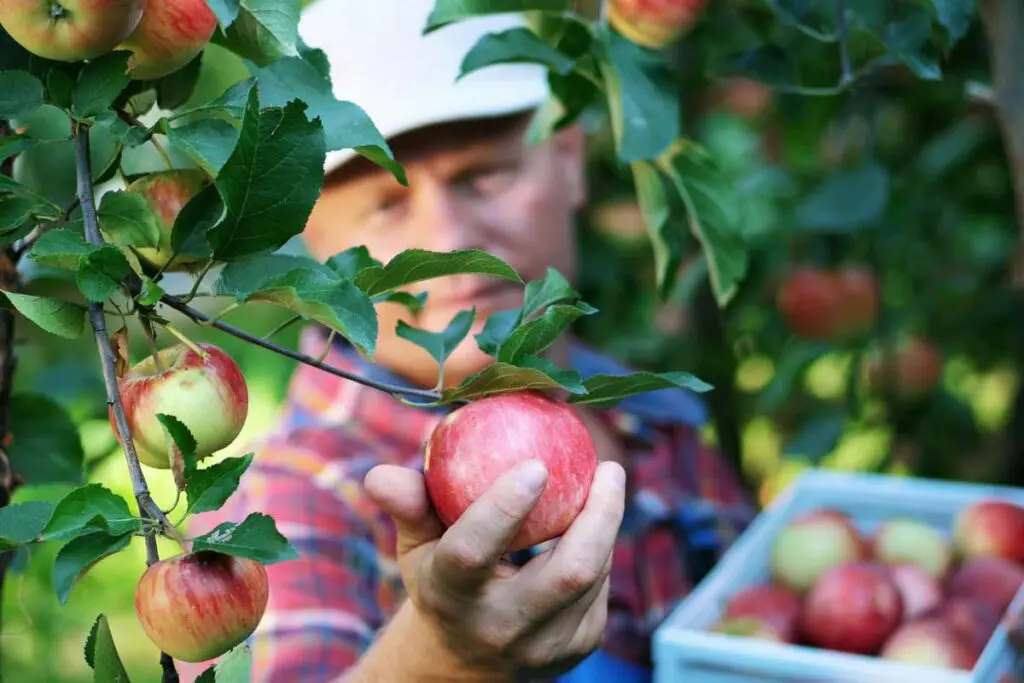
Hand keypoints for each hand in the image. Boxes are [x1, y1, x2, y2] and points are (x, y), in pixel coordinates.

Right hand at [364, 458, 625, 678]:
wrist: (463, 662)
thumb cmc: (440, 578)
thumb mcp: (416, 546)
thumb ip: (407, 505)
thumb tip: (380, 474)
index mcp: (451, 595)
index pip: (474, 551)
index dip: (504, 507)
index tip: (535, 464)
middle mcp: (499, 627)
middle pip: (567, 572)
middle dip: (598, 516)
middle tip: (608, 468)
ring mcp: (544, 645)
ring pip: (592, 577)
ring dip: (605, 525)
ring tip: (607, 481)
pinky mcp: (578, 647)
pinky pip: (600, 589)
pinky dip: (601, 549)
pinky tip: (598, 518)